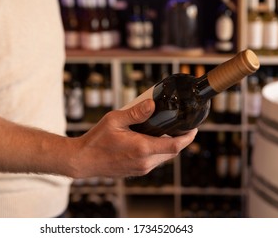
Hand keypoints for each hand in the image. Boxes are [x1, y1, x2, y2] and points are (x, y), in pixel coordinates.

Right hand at [68, 99, 197, 178]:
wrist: (83, 160)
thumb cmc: (96, 140)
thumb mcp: (115, 120)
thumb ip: (135, 113)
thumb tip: (152, 104)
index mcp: (142, 148)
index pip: (175, 145)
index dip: (188, 137)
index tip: (194, 128)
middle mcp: (144, 162)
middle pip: (172, 152)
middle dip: (180, 140)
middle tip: (181, 126)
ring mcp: (141, 169)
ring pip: (164, 158)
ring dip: (168, 146)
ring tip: (165, 131)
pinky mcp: (136, 171)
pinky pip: (154, 162)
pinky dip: (158, 151)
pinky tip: (151, 140)